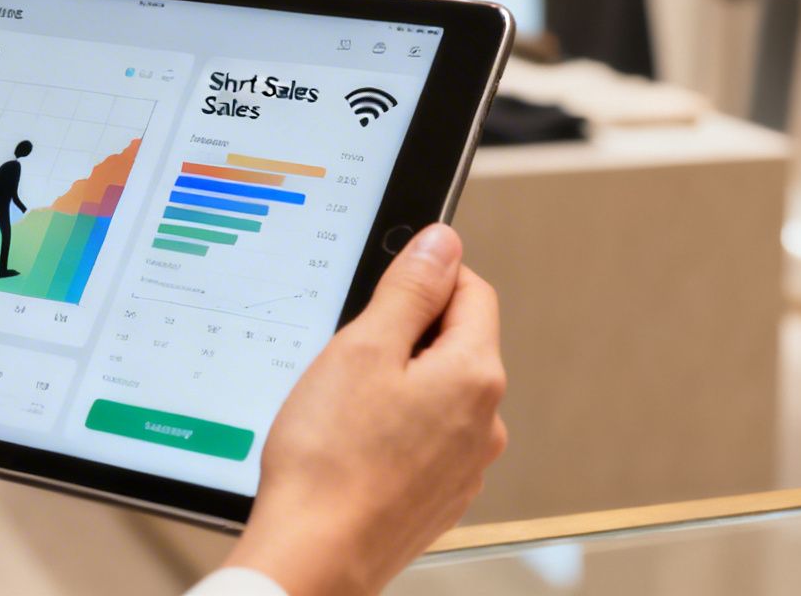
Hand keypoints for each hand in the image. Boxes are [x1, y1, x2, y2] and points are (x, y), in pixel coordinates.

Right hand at [225, 224, 506, 595]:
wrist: (315, 557)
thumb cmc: (330, 460)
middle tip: (347, 356)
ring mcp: (465, 466)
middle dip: (403, 336)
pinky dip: (390, 431)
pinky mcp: (438, 498)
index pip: (471, 290)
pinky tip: (348, 447)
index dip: (424, 278)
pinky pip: (422, 439)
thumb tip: (442, 243)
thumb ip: (409, 289)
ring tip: (341, 409)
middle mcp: (485, 423)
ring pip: (435, 394)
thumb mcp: (363, 347)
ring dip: (395, 385)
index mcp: (475, 376)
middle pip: (454, 343)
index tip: (380, 291)